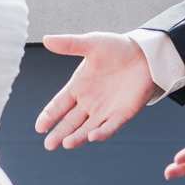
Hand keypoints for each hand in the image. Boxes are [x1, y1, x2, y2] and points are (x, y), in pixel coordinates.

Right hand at [36, 32, 157, 149]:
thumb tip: (46, 39)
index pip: (59, 105)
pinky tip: (92, 137)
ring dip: (77, 137)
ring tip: (67, 144)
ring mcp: (105, 111)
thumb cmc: (118, 47)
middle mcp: (89, 102)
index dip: (49, 116)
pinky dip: (101, 133)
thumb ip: (69, 44)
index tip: (39, 127)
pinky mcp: (121, 115)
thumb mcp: (92, 44)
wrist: (145, 54)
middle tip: (49, 145)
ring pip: (87, 129)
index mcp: (78, 87)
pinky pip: (110, 127)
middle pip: (70, 122)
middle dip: (59, 133)